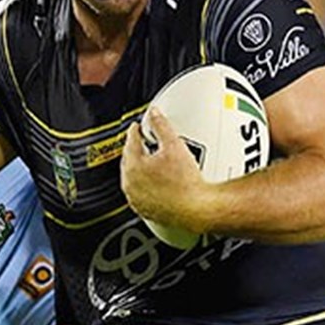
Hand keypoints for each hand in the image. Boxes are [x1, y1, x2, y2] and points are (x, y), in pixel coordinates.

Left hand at [121, 108, 208, 232]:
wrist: (196, 210)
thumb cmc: (186, 183)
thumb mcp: (174, 146)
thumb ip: (162, 126)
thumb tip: (154, 115)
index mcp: (133, 165)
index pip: (130, 141)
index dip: (135, 131)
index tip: (137, 128)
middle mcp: (130, 183)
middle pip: (129, 160)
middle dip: (136, 149)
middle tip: (145, 142)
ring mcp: (136, 198)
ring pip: (132, 178)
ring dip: (139, 169)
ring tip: (153, 162)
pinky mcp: (144, 210)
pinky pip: (139, 193)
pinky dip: (144, 185)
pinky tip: (156, 182)